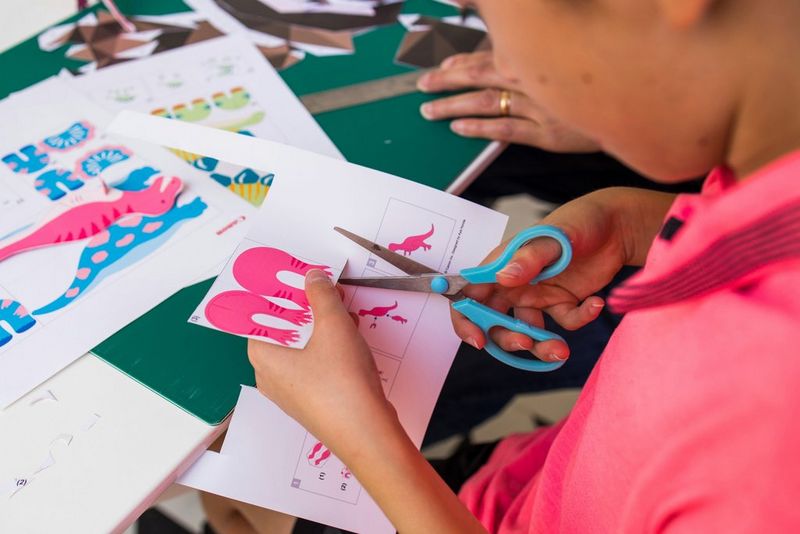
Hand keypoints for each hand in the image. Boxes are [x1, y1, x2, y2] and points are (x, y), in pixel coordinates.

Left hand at [248, 271, 395, 454]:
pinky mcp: (315, 402)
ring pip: (300, 350)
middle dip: (302, 310)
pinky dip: (328, 348)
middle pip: (280, 333)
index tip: (288, 280)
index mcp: (264, 359)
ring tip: (341, 310)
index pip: (256, 319)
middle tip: (319, 290)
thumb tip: (312, 278)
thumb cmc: (342, 384)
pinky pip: (315, 366)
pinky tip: (350, 338)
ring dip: (319, 328)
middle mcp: (272, 378)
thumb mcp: (333, 326)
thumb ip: (321, 296)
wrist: (367, 432)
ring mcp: (293, 393)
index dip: (273, 297)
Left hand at [418, 51, 599, 152]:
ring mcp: (542, 106)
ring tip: (430, 110)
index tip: (441, 66)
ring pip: (487, 102)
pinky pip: (507, 130)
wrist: (637, 109)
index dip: (461, 60)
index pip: (490, 54)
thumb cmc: (601, 85)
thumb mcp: (568, 63)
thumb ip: (536, 58)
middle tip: (422, 85)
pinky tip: (458, 128)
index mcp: (539, 56)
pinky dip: (480, 128)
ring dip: (454, 105)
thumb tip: (502, 54)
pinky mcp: (549, 133)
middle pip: (481, 74)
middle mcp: (536, 77)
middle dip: (447, 80)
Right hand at [451, 188, 676, 362]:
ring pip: (527, 331)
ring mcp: (538, 295)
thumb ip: (529, 257)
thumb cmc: (579, 221)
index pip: (469, 295)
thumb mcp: (554, 237)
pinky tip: (595, 304)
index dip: (466, 320)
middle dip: (506, 338)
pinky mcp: (562, 303)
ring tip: (561, 350)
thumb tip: (503, 278)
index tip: (478, 339)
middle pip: (494, 321)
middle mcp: (515, 283)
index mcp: (501, 265)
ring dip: (541, 345)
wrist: (617, 225)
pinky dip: (579, 320)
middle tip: (527, 343)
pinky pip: (563, 323)